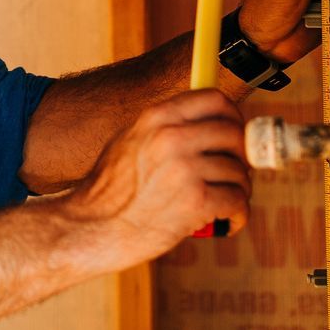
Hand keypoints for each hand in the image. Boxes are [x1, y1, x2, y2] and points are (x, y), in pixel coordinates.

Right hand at [61, 89, 251, 267]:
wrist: (89, 230)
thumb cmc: (110, 191)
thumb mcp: (130, 141)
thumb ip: (165, 129)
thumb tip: (209, 123)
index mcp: (157, 117)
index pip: (215, 99)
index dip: (233, 116)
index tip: (233, 135)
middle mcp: (172, 137)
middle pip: (234, 133)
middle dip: (241, 156)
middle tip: (233, 175)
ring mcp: (185, 168)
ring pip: (239, 171)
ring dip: (238, 191)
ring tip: (223, 204)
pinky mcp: (195, 202)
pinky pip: (238, 201)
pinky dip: (237, 215)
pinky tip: (225, 223)